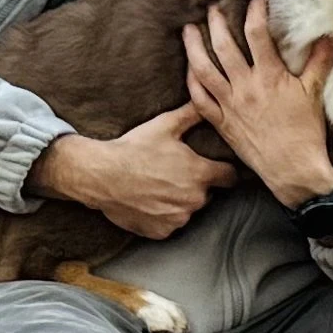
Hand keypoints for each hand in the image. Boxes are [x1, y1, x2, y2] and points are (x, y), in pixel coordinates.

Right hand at [30, 103, 237, 239]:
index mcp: (200, 174)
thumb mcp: (164, 126)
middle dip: (197, 185)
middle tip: (176, 174)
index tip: (217, 168)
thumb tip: (207, 100)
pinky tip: (149, 201)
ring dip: (180, 201)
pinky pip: (170, 224)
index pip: (230, 177)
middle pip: (208, 194)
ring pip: (188, 210)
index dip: (225, 171)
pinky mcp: (162, 232)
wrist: (102, 175)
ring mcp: (178, 218)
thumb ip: (191, 114)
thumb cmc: (134, 148)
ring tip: (159, 186)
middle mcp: (194, 199)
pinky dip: (163, 215)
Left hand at [183, 0, 332, 207]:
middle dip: (216, 23)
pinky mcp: (222, 123)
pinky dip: (192, 82)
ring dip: (194, 47)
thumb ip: (320, 62)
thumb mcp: (314, 94)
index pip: (257, 33)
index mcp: (269, 76)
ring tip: (188, 30)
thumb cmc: (306, 134)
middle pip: (223, 46)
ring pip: (203, 70)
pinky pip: (199, 99)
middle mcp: (245, 87)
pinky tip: (190, 70)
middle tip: (213, 8)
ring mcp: (230, 105)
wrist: (293, 170)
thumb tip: (330, 37)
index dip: (254, 12)